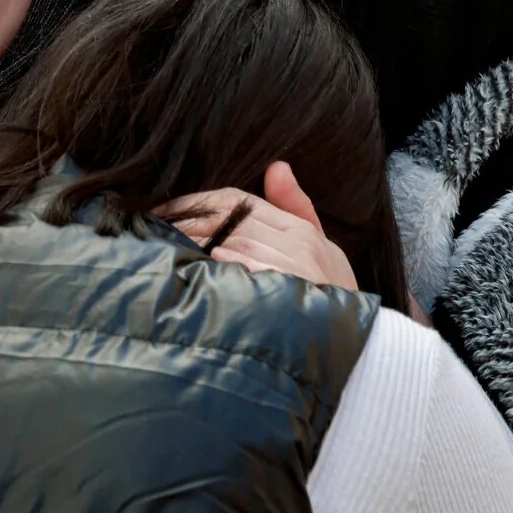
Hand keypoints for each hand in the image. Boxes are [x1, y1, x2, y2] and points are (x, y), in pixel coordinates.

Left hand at [160, 162, 357, 289]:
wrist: (361, 345)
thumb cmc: (333, 297)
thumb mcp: (322, 248)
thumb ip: (295, 208)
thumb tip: (277, 167)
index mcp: (301, 229)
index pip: (237, 201)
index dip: (196, 202)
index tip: (162, 211)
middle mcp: (299, 243)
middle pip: (230, 217)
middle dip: (187, 221)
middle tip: (150, 226)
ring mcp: (295, 267)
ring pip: (235, 241)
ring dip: (197, 242)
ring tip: (165, 244)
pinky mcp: (290, 291)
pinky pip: (249, 270)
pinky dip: (226, 265)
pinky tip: (206, 266)